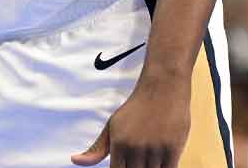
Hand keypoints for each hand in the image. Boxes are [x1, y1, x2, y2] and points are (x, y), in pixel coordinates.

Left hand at [72, 74, 191, 166]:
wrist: (162, 87)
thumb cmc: (136, 108)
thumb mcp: (112, 126)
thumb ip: (96, 149)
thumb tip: (74, 161)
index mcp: (119, 144)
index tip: (126, 167)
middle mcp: (135, 148)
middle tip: (137, 162)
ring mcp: (155, 149)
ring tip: (148, 160)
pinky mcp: (173, 148)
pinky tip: (161, 163)